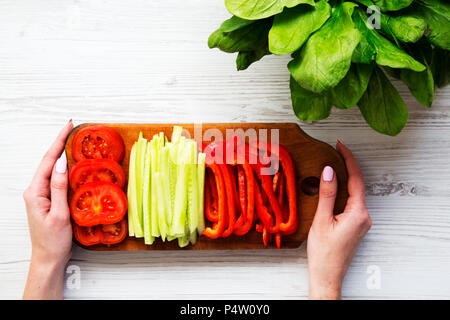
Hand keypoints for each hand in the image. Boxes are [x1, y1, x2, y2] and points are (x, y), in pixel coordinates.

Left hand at [23, 120, 73, 298]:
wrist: (48, 257)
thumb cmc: (53, 240)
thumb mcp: (60, 213)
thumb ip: (60, 187)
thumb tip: (62, 163)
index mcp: (35, 192)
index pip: (49, 160)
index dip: (59, 141)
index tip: (68, 127)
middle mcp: (35, 190)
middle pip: (49, 161)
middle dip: (60, 143)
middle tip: (72, 128)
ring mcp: (41, 194)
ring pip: (52, 169)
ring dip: (62, 154)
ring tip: (73, 141)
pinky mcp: (47, 199)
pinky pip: (56, 179)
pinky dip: (64, 168)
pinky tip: (72, 164)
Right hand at [307, 140, 371, 299]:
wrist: (327, 276)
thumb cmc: (323, 253)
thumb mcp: (322, 220)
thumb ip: (327, 194)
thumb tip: (328, 171)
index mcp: (358, 214)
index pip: (355, 179)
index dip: (348, 160)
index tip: (340, 146)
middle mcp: (364, 217)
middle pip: (357, 184)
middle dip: (346, 166)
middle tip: (335, 151)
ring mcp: (361, 222)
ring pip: (354, 194)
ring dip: (344, 179)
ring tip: (331, 165)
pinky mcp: (355, 226)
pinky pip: (351, 202)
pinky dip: (342, 191)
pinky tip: (332, 187)